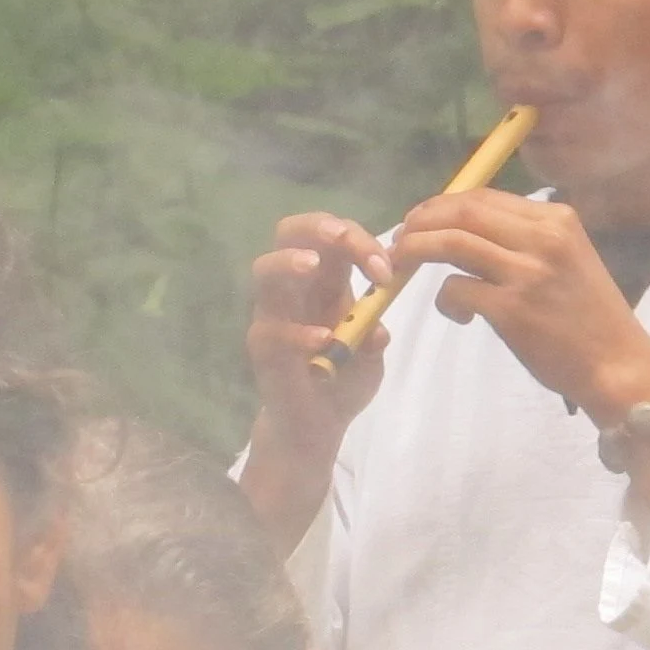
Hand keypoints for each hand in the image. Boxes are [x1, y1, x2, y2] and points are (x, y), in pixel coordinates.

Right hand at [245, 210, 397, 436]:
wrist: (318, 423)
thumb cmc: (345, 378)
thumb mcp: (372, 355)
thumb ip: (375, 337)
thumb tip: (379, 330)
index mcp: (328, 280)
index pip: (335, 237)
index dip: (359, 240)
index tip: (387, 270)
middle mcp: (296, 288)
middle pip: (290, 232)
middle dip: (317, 227)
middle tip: (341, 237)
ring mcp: (274, 315)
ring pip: (264, 269)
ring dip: (288, 260)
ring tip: (311, 265)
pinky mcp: (261, 347)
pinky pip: (269, 329)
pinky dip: (296, 331)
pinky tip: (322, 341)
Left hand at [390, 189, 649, 426]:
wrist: (618, 364)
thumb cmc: (587, 316)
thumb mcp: (566, 259)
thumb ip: (524, 240)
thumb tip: (465, 227)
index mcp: (557, 219)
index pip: (483, 196)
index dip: (440, 205)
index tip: (419, 220)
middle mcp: (543, 238)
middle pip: (461, 211)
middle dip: (420, 222)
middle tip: (398, 242)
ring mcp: (527, 272)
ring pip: (450, 243)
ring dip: (415, 253)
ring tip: (402, 269)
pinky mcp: (512, 309)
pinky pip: (454, 290)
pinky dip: (443, 301)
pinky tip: (459, 316)